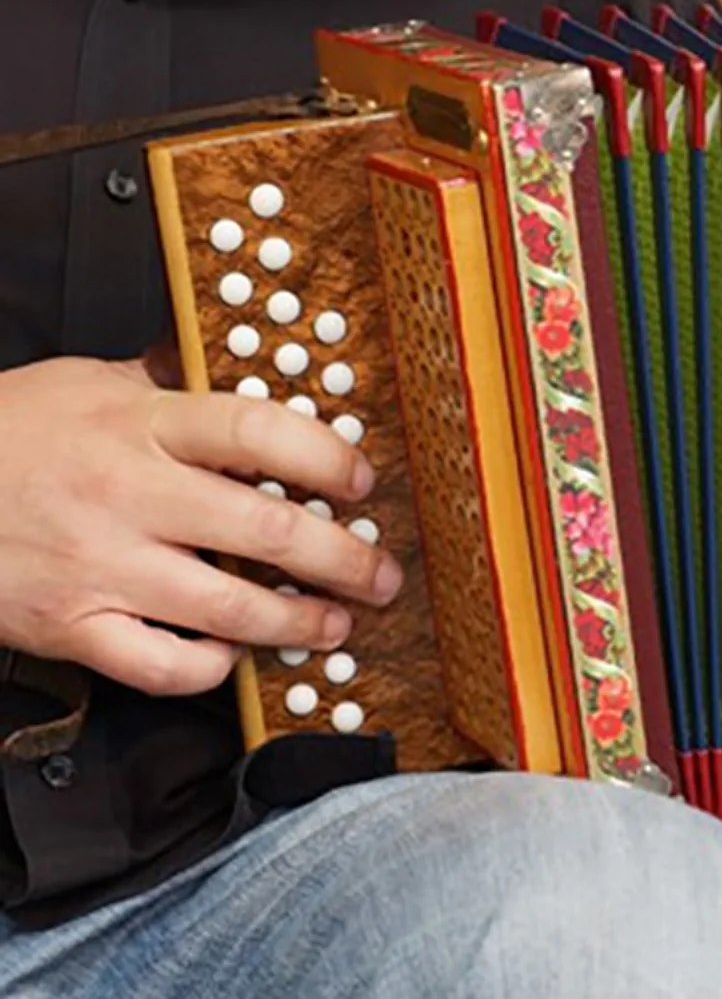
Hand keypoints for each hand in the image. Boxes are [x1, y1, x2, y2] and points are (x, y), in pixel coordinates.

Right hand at [0, 357, 401, 695]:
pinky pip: (161, 665)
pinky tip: (234, 654)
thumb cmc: (6, 434)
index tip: (363, 482)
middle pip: (265, 531)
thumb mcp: (86, 383)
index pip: (257, 433)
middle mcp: (126, 495)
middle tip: (380, 575)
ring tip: (335, 623)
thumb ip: (167, 381)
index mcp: (138, 424)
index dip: (327, 459)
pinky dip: (210, 668)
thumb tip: (237, 357)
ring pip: (229, 609)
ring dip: (299, 623)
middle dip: (343, 559)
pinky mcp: (71, 625)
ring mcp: (99, 565)